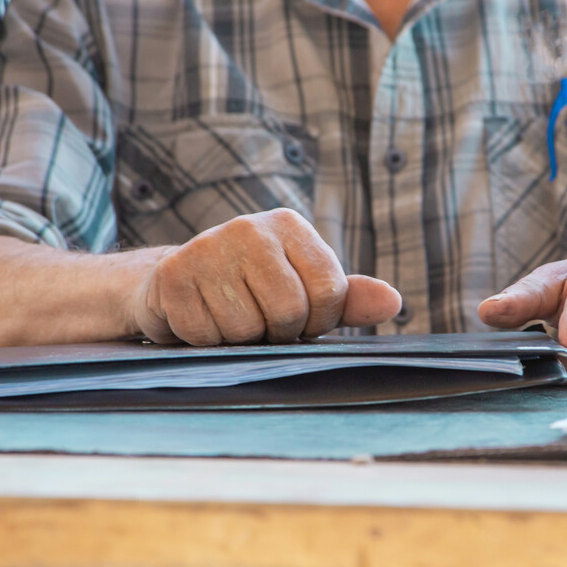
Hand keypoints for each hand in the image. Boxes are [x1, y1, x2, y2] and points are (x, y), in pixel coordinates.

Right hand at [133, 208, 401, 344]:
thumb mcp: (305, 289)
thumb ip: (348, 298)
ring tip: (229, 317)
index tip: (301, 318)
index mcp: (289, 225)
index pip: (329, 291)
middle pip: (289, 311)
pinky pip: (207, 335)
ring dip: (240, 339)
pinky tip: (202, 318)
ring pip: (246, 328)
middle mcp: (248, 228)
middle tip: (261, 321)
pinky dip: (207, 340)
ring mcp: (206, 249)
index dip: (319, 320)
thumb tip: (394, 302)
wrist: (176, 284)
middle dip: (279, 332)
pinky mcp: (173, 277)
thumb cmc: (253, 291)